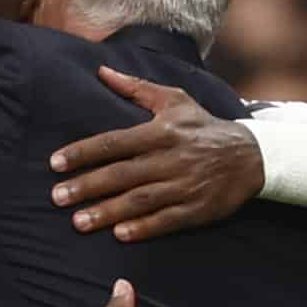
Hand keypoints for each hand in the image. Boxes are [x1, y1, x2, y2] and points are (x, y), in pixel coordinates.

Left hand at [49, 67, 263, 240]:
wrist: (251, 155)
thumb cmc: (203, 126)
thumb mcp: (175, 100)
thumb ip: (136, 88)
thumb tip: (102, 71)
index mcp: (160, 132)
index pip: (114, 142)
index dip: (83, 152)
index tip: (55, 162)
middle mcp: (170, 159)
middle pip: (122, 174)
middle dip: (87, 186)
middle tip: (57, 197)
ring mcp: (184, 185)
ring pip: (140, 200)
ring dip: (107, 212)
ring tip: (78, 222)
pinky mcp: (197, 209)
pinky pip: (167, 220)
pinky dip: (143, 227)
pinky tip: (119, 235)